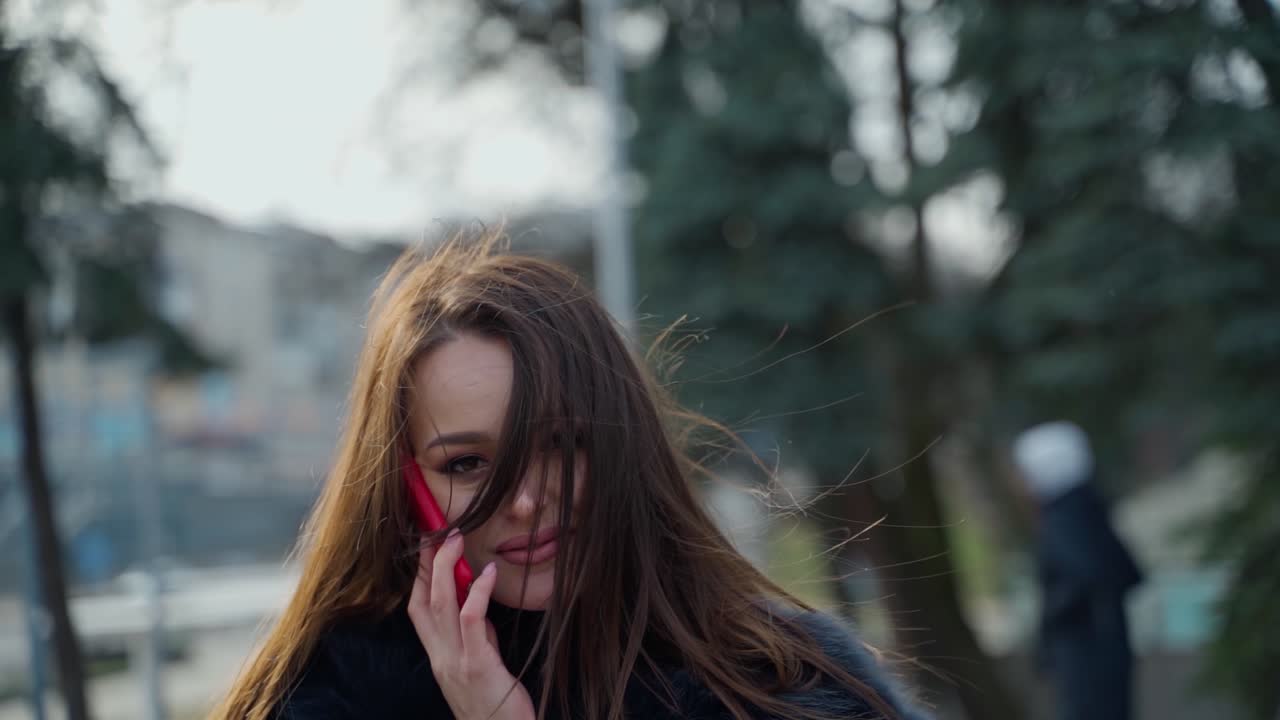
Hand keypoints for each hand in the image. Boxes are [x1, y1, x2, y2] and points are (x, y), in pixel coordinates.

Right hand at [408, 530, 535, 719]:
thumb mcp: (481, 664)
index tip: (427, 544)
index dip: (419, 575)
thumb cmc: (497, 706)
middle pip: (424, 601)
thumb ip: (476, 636)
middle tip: (438, 530)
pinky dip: (478, 593)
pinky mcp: (478, 667)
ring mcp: (456, 663)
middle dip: (429, 562)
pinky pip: (472, 621)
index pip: (418, 609)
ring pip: (441, 606)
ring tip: (456, 538)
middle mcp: (441, 658)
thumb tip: (476, 602)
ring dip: (447, 568)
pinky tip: (488, 573)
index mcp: (439, 657)